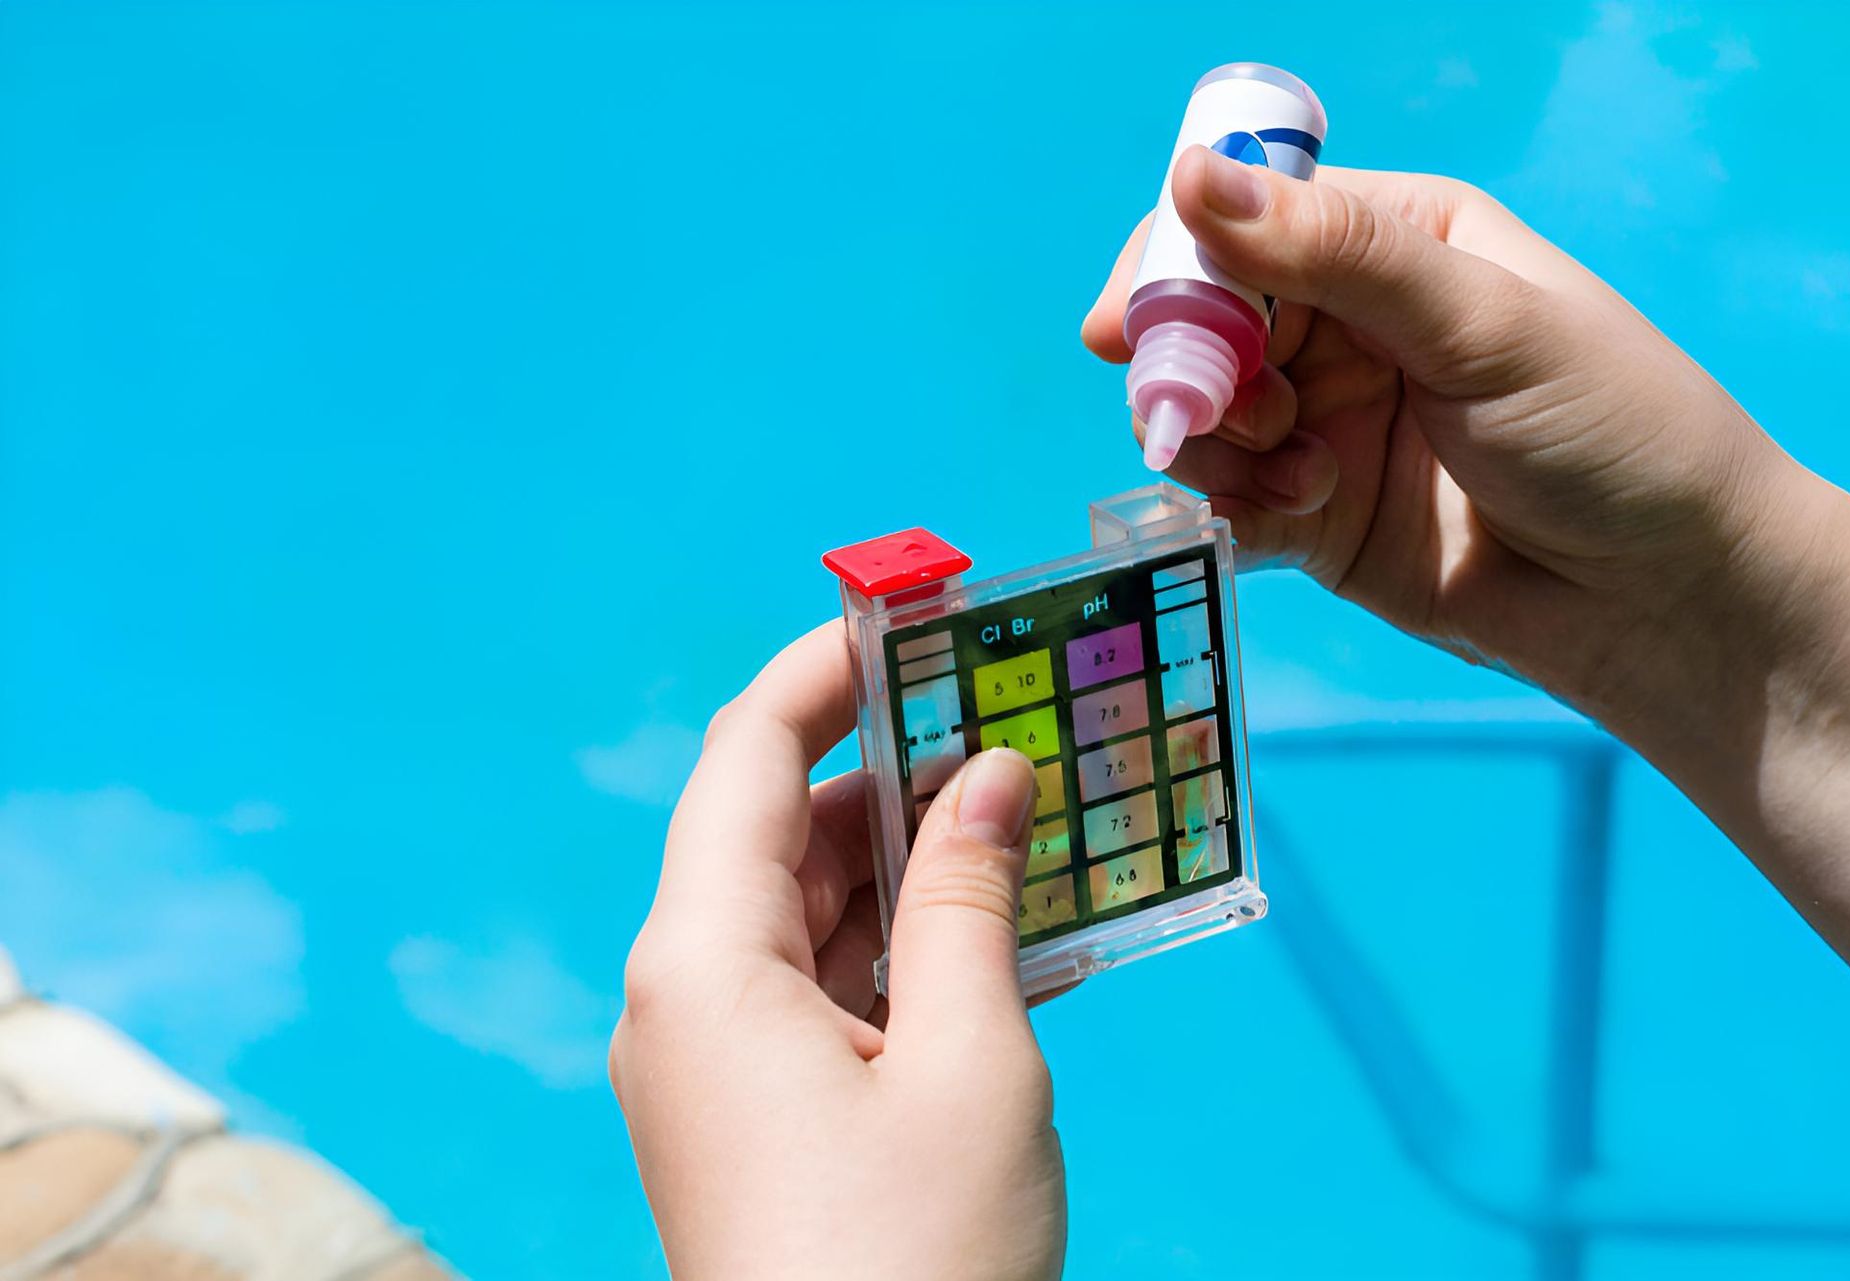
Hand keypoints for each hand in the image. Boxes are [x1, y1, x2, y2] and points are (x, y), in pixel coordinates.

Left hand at [610, 624, 1065, 1280]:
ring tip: (1021, 819)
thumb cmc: (910, 1262)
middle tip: (1004, 720)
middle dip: (888, 772)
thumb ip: (975, 900)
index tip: (907, 616)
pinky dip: (903, 948)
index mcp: (703, 964)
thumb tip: (991, 776)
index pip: (743, 759)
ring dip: (908, 865)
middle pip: (774, 831)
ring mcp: (716, 1064)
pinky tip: (997, 929)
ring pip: (807, 912)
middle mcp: (685, 1000)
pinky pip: (824, 989)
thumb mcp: (969, 1060)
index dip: (822, 674)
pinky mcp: (756, 1114)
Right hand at [1085, 146, 1849, 1021]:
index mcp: (1396, 242)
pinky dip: (1237, 509)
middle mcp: (1351, 325)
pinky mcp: (1316, 519)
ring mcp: (1329, 424)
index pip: (1244, 225)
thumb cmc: (1615, 432)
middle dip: (1186, 371)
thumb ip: (1337, 258)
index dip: (1175, 268)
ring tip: (1290, 473)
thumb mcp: (1483, 325)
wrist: (1671, 602)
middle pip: (1203, 326)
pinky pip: (1229, 504)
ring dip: (1215, 445)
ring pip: (1201, 419)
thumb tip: (1193, 178)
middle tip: (1203, 420)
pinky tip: (1301, 512)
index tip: (1121, 328)